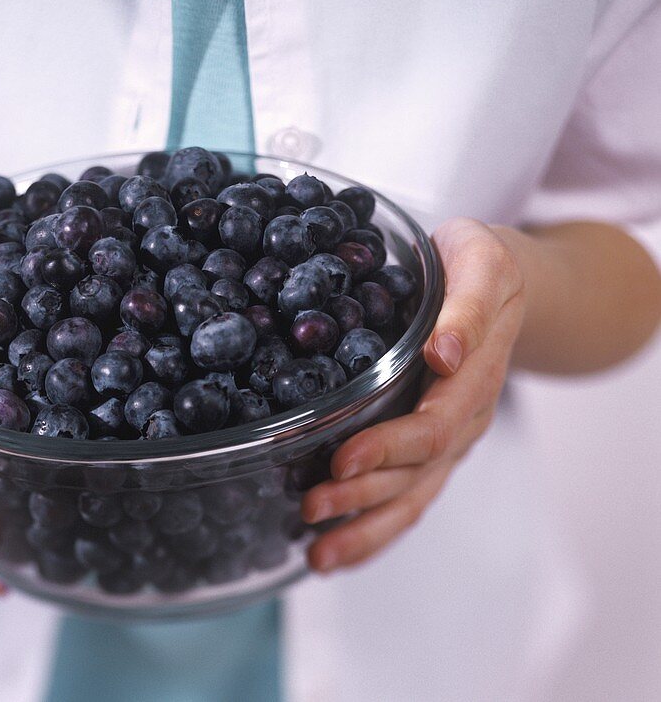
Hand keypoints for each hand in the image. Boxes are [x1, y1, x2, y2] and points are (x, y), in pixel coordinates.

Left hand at [300, 217, 527, 572]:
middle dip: (362, 497)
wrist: (507, 284)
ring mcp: (450, 441)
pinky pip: (408, 499)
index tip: (341, 460)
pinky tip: (333, 552)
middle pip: (416, 474)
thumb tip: (443, 353)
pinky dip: (373, 531)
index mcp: (473, 377)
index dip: (388, 448)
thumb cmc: (481, 263)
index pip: (432, 426)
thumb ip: (466, 309)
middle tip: (310, 508)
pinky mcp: (431, 450)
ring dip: (365, 529)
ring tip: (317, 556)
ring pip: (412, 499)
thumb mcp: (480, 262)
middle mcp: (463, 420)